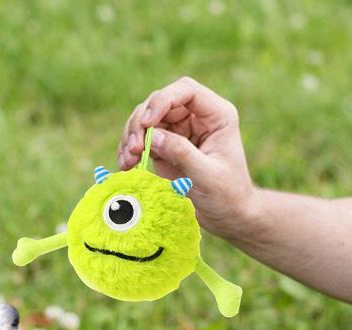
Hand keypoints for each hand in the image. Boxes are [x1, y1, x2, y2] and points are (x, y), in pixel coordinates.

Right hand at [116, 77, 259, 241]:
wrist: (226, 216)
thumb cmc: (226, 195)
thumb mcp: (206, 175)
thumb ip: (181, 153)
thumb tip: (152, 136)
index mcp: (215, 116)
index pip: (186, 91)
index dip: (163, 100)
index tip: (147, 123)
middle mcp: (195, 118)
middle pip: (160, 103)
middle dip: (141, 122)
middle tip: (132, 148)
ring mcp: (178, 132)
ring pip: (146, 119)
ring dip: (131, 137)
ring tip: (127, 161)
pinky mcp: (164, 147)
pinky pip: (141, 140)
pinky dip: (129, 150)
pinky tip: (125, 166)